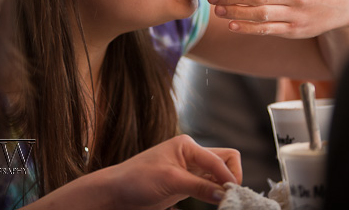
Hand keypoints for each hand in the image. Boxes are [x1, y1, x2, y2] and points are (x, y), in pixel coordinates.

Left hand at [107, 135, 241, 209]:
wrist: (117, 192)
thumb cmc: (137, 179)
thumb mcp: (171, 181)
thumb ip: (199, 186)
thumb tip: (224, 193)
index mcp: (188, 145)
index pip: (220, 158)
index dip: (228, 177)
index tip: (232, 196)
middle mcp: (191, 154)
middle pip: (225, 160)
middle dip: (231, 176)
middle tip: (230, 197)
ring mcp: (189, 169)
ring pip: (219, 173)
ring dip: (224, 185)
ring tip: (225, 202)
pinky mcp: (186, 183)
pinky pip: (209, 184)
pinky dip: (216, 192)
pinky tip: (216, 202)